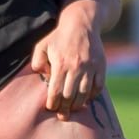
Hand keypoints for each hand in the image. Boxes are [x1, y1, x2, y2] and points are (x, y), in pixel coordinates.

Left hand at [30, 0, 106, 117]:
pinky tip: (87, 98)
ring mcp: (90, 67)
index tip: (51, 108)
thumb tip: (42, 77)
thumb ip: (37, 62)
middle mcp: (76, 67)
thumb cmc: (59, 37)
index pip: (55, 91)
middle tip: (62, 115)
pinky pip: (98, 86)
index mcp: (60, 64)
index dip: (53, 103)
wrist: (81, 24)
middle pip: (70, 96)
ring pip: (84, 94)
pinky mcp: (101, 66)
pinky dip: (93, 95)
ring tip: (74, 108)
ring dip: (78, 104)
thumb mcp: (42, 46)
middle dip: (65, 108)